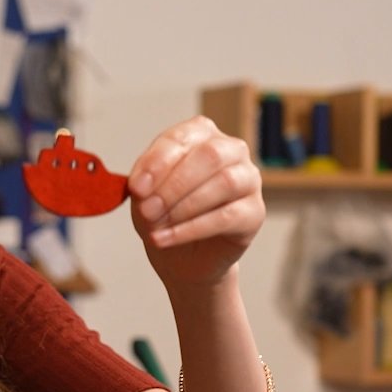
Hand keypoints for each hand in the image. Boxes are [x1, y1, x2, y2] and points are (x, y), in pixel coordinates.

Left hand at [126, 116, 265, 288]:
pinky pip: (226, 217)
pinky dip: (191, 229)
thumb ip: (143, 185)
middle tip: (148, 210)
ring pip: (225, 183)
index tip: (136, 188)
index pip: (182, 138)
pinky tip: (166, 239)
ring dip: (184, 206)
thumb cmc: (166, 214)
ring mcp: (248, 179)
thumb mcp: (145, 195)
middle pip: (210, 155)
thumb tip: (141, 187)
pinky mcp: (254, 213)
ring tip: (157, 226)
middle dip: (174, 184)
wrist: (183, 257)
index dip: (157, 162)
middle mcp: (232, 150)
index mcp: (202, 134)